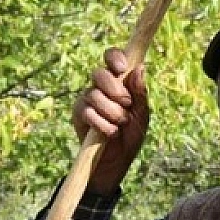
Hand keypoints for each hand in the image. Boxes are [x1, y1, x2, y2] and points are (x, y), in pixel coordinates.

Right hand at [71, 48, 149, 194]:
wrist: (118, 161)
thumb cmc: (131, 135)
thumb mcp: (142, 115)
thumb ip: (140, 93)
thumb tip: (140, 68)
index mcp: (118, 81)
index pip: (111, 58)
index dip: (115, 58)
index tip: (122, 68)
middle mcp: (100, 87)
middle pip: (99, 73)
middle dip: (115, 89)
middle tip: (126, 104)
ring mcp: (87, 100)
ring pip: (94, 95)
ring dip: (112, 112)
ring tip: (120, 125)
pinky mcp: (78, 115)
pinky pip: (87, 112)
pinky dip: (102, 124)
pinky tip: (110, 133)